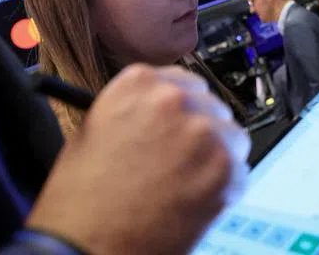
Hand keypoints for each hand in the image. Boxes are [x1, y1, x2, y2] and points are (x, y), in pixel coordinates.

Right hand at [26, 64, 249, 254]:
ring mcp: (202, 132)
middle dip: (198, 132)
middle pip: (209, 105)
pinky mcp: (224, 168)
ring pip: (230, 135)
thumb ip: (136, 112)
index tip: (180, 123)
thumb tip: (164, 114)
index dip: (181, 109)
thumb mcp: (95, 132)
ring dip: (214, 157)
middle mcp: (173, 99)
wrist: (84, 248)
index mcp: (138, 84)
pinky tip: (193, 201)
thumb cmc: (81, 203)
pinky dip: (223, 187)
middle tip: (181, 161)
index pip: (181, 81)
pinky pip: (238, 170)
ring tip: (184, 185)